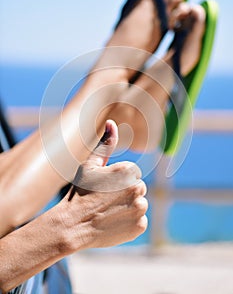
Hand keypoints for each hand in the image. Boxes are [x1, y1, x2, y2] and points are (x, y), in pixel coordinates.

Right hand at [57, 120, 147, 251]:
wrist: (72, 226)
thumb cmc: (80, 194)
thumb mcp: (90, 165)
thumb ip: (105, 144)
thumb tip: (112, 122)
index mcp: (128, 170)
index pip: (132, 175)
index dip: (118, 183)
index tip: (105, 190)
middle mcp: (138, 187)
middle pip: (138, 189)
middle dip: (125, 194)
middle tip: (106, 202)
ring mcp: (140, 208)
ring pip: (139, 205)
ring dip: (128, 209)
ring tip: (109, 213)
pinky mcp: (140, 226)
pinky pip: (139, 221)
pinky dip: (130, 224)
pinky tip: (114, 224)